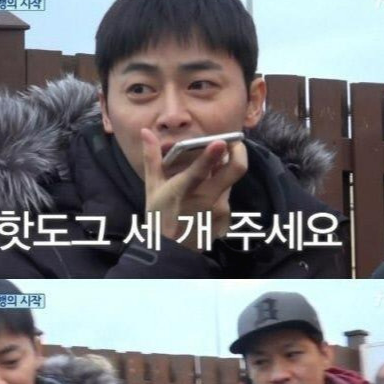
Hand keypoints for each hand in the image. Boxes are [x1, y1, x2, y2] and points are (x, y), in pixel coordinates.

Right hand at [142, 128, 247, 250]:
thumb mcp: (152, 188)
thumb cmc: (159, 217)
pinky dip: (219, 193)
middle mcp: (206, 200)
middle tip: (232, 142)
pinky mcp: (226, 220)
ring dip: (223, 174)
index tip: (221, 142)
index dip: (211, 156)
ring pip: (230, 182)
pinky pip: (226, 199)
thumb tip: (146, 132)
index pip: (198, 172)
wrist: (171, 252)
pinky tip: (205, 201)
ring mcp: (219, 211)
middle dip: (238, 150)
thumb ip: (152, 158)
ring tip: (209, 175)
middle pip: (235, 170)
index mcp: (183, 191)